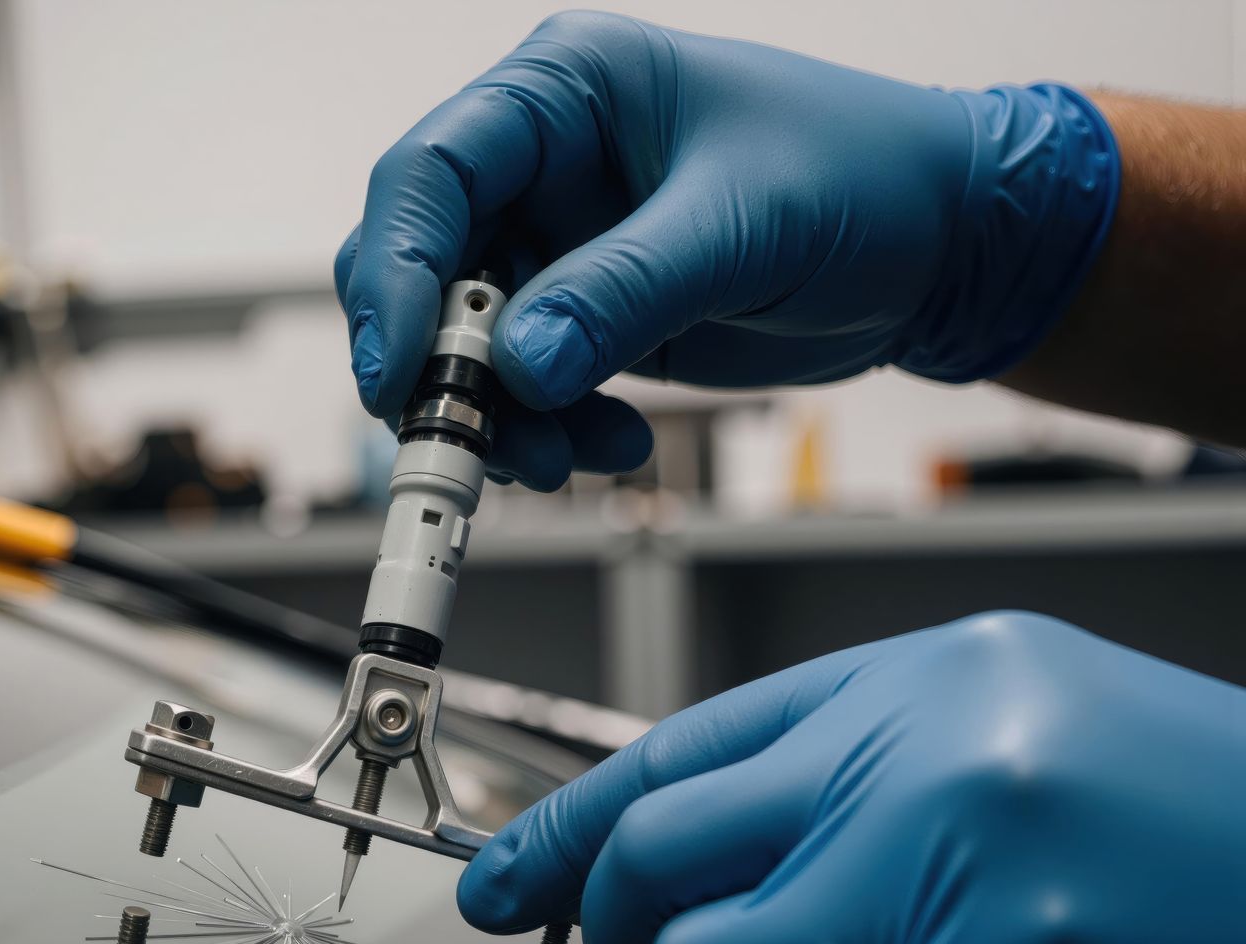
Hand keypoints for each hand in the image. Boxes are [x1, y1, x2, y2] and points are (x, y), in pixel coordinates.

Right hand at [335, 13, 1116, 487]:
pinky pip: (521, 386)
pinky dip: (548, 430)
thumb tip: (518, 362)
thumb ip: (623, 290)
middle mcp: (544, 163)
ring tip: (561, 458)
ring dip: (496, 417)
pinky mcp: (584, 313)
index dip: (398, 271)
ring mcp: (559, 243)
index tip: (400, 365)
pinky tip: (610, 442)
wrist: (942, 246)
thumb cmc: (866, 178)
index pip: (430, 172)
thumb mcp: (743, 225)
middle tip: (462, 439)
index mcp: (565, 90)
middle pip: (425, 265)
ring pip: (464, 343)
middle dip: (439, 364)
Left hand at [458, 612, 1245, 943]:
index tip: (504, 883)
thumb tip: (696, 855)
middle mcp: (935, 762)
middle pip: (658, 865)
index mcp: (942, 678)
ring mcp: (959, 896)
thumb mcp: (1045, 752)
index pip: (677, 747)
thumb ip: (870, 782)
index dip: (564, 829)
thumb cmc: (1231, 869)